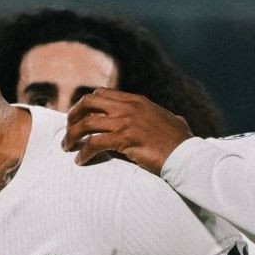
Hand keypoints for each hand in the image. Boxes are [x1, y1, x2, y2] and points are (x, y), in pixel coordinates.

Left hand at [63, 90, 194, 172]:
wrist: (187, 155)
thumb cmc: (179, 141)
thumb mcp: (167, 119)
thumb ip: (157, 115)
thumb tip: (167, 118)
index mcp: (136, 100)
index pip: (101, 93)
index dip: (84, 104)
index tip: (77, 117)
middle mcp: (129, 107)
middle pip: (88, 102)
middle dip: (73, 116)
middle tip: (68, 131)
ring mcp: (127, 122)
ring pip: (86, 123)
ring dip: (72, 136)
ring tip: (67, 147)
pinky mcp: (125, 139)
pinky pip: (94, 144)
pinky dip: (83, 152)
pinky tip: (81, 160)